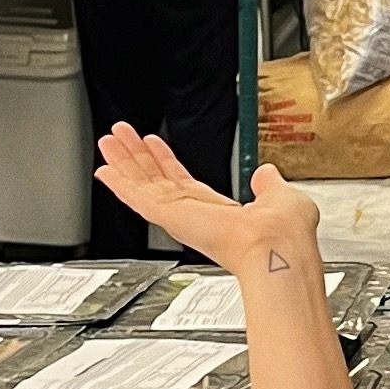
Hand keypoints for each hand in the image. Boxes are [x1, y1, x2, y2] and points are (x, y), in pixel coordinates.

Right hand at [94, 123, 320, 274]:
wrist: (278, 250)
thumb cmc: (283, 235)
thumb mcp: (279, 196)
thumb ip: (268, 183)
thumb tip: (265, 172)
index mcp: (219, 213)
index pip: (183, 183)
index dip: (165, 162)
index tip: (153, 144)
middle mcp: (196, 216)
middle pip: (156, 181)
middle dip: (137, 158)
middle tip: (120, 137)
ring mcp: (180, 218)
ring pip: (142, 185)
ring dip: (124, 161)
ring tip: (108, 141)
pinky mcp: (169, 217)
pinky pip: (138, 197)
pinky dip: (120, 182)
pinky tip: (106, 168)